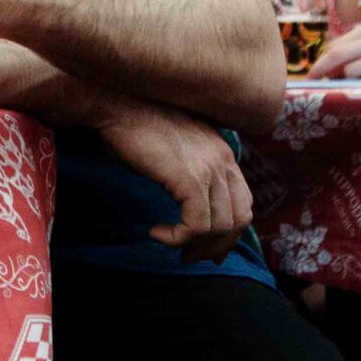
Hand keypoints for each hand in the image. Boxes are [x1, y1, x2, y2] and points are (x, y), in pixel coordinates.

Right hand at [91, 99, 252, 262]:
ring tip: (168, 241)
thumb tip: (189, 208)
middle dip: (215, 245)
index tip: (207, 249)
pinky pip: (197, 224)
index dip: (229, 232)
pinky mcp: (189, 178)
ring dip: (194, 244)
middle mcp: (223, 159)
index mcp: (223, 153)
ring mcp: (208, 168)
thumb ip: (190, 172)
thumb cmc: (136, 126)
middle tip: (188, 256)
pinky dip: (178, 237)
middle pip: (239, 219)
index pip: (244, 203)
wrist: (117, 103)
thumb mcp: (175, 149)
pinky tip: (157, 232)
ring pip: (220, 226)